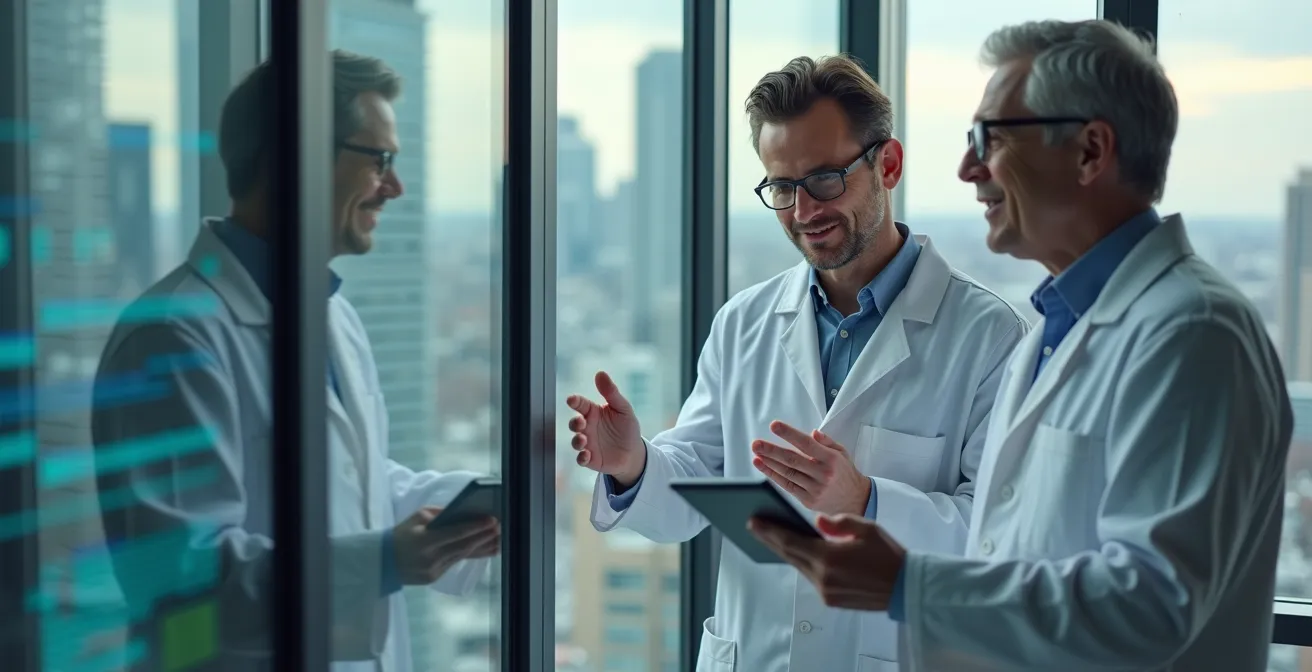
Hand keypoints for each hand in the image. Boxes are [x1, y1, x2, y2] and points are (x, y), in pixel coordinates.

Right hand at [392, 507, 499, 584]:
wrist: (382, 562)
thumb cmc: (401, 534)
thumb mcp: (417, 517)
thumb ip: (440, 514)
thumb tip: (464, 513)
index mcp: (423, 540)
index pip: (455, 533)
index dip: (475, 527)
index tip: (491, 520)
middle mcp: (429, 558)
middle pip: (463, 546)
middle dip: (483, 537)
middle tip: (500, 528)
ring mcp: (432, 571)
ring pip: (461, 556)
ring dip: (481, 547)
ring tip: (498, 538)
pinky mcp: (434, 578)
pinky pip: (455, 563)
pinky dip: (470, 554)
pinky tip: (485, 549)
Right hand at [566, 371, 645, 485]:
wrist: (634, 453)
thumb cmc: (627, 428)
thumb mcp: (623, 408)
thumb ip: (611, 392)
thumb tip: (600, 373)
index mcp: (593, 412)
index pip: (581, 404)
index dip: (575, 401)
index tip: (571, 399)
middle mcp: (587, 428)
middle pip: (574, 423)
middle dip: (574, 422)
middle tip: (581, 421)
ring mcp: (588, 444)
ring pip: (576, 442)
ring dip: (577, 440)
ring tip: (583, 439)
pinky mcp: (590, 459)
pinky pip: (581, 459)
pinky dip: (581, 457)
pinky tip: (586, 455)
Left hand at [748, 513, 904, 610]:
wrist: (906, 588)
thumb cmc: (889, 556)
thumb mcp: (867, 529)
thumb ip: (838, 522)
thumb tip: (816, 521)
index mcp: (830, 558)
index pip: (790, 542)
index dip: (769, 531)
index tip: (752, 522)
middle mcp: (823, 578)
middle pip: (789, 555)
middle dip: (771, 540)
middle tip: (754, 526)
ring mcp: (826, 592)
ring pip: (799, 567)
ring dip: (786, 552)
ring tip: (773, 537)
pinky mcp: (831, 600)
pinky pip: (811, 578)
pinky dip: (803, 563)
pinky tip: (798, 553)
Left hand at [752, 421, 870, 515]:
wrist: (857, 501)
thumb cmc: (845, 473)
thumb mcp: (842, 453)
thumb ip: (827, 442)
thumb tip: (813, 432)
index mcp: (831, 459)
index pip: (807, 444)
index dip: (789, 434)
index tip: (775, 426)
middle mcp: (822, 474)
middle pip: (793, 460)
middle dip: (772, 450)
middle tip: (756, 443)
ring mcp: (815, 489)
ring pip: (788, 473)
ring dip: (769, 462)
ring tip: (756, 453)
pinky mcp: (808, 500)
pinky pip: (787, 486)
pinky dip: (773, 476)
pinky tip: (763, 466)